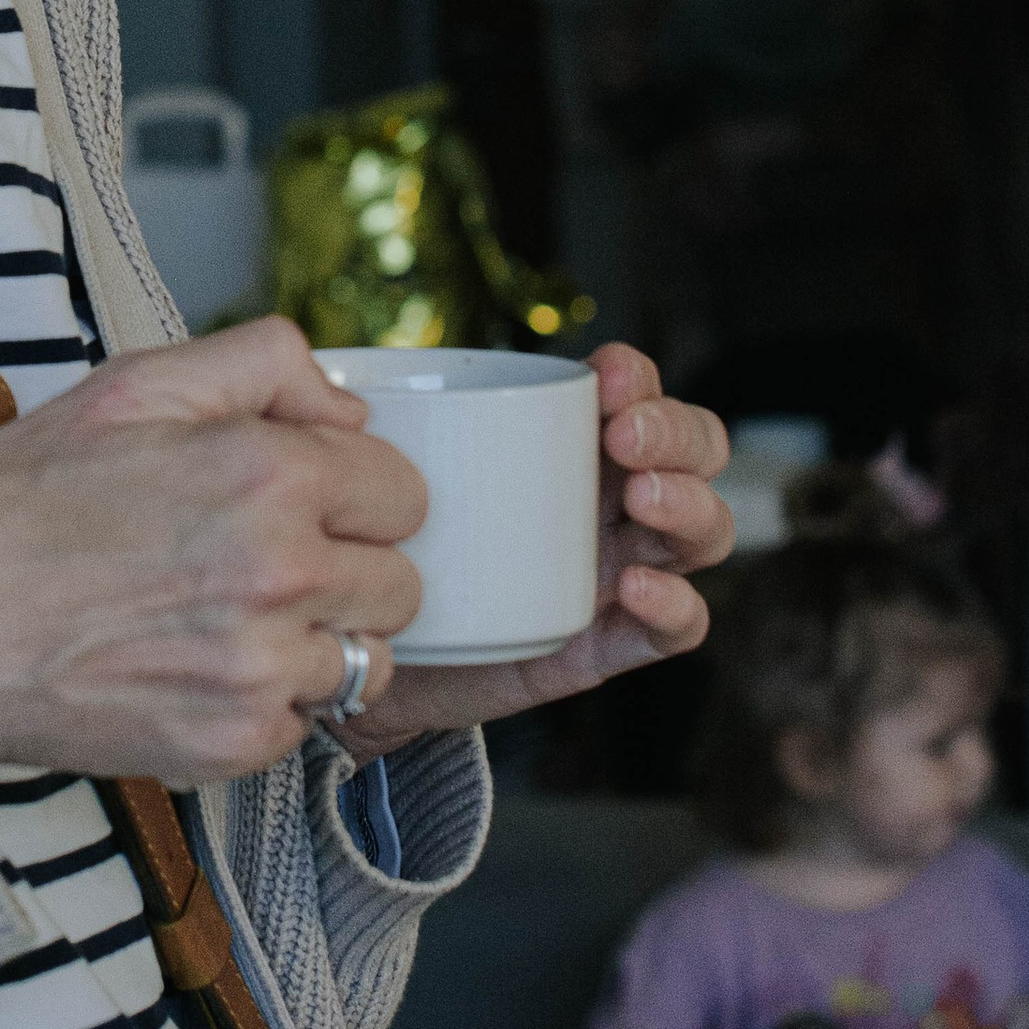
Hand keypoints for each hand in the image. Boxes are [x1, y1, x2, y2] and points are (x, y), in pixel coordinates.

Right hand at [0, 316, 428, 786]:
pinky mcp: (236, 744)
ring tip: (224, 618)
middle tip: (258, 561)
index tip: (299, 501)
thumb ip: (261, 364)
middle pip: (402, 585)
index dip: (354, 492)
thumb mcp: (129, 385)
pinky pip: (304, 724)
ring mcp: (262, 669)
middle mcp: (282, 572)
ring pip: (367, 663)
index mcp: (267, 472)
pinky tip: (191, 668)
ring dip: (315, 642)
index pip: (405, 493)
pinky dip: (263, 703)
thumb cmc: (16, 502)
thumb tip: (350, 412)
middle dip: (346, 569)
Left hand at [347, 345, 732, 753]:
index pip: (636, 392)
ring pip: (701, 533)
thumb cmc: (381, 541)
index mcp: (566, 445)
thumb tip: (326, 374)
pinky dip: (674, 605)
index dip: (639, 377)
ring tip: (643, 500)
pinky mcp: (604, 644)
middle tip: (628, 440)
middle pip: (694, 452)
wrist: (364, 653)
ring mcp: (613, 571)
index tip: (607, 378)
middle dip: (677, 434)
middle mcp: (605, 501)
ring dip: (690, 507)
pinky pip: (672, 629)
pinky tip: (636, 588)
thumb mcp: (379, 470)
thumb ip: (367, 415)